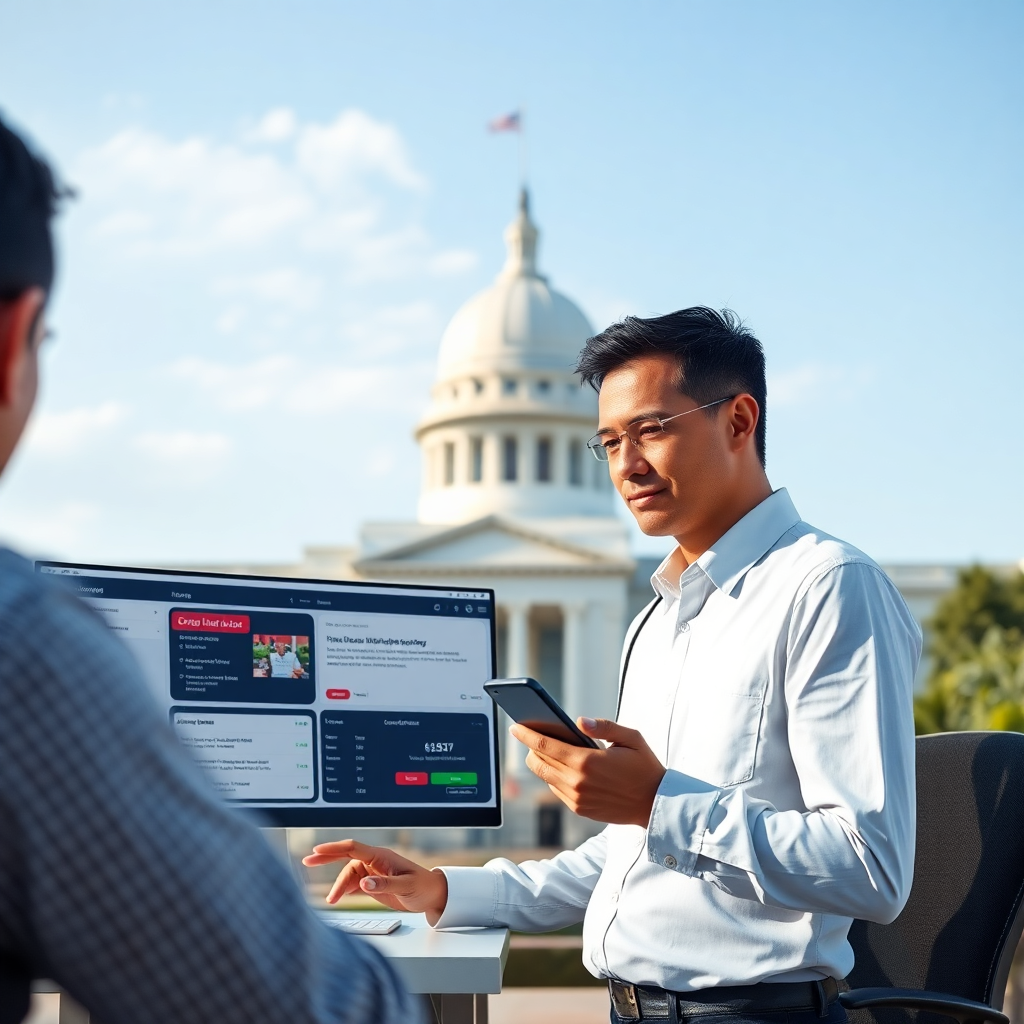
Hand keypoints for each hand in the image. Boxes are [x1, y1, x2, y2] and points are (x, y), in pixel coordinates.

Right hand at [302, 840, 448, 924]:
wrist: (432, 895)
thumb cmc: (423, 886)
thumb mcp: (406, 886)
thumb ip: (384, 885)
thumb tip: (364, 884)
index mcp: (381, 856)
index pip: (353, 848)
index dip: (334, 848)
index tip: (317, 850)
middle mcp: (375, 862)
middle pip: (346, 857)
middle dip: (326, 858)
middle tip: (308, 861)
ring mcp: (373, 872)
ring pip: (348, 875)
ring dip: (338, 886)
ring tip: (331, 900)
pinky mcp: (374, 883)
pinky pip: (354, 883)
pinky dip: (345, 890)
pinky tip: (338, 897)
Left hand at [510, 718, 664, 826]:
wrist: (655, 803)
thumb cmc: (644, 766)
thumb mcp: (630, 737)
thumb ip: (604, 726)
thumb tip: (579, 721)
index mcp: (586, 761)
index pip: (545, 745)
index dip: (527, 734)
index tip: (515, 726)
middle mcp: (577, 781)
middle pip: (538, 762)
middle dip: (529, 747)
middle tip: (529, 735)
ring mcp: (577, 798)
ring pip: (545, 777)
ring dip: (540, 762)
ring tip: (543, 749)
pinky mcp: (580, 809)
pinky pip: (557, 790)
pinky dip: (553, 776)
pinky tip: (560, 767)